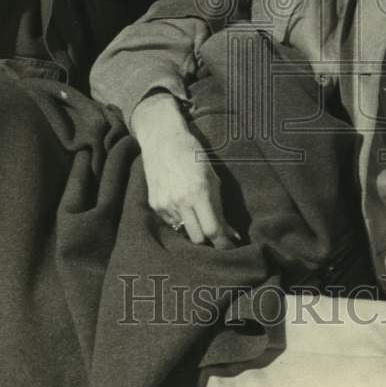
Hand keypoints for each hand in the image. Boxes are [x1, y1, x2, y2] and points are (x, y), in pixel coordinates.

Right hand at [132, 92, 238, 248]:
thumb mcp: (213, 177)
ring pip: (183, 232)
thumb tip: (231, 234)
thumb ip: (220, 207)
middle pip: (197, 238)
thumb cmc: (193, 153)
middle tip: (217, 235)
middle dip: (209, 240)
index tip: (230, 247)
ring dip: (193, 229)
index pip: (213, 230)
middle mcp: (180, 202)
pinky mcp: (154, 204)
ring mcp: (164, 204)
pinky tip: (182, 204)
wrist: (162, 139)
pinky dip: (180, 219)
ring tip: (198, 215)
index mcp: (198, 192)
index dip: (223, 244)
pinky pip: (171, 222)